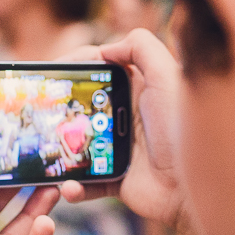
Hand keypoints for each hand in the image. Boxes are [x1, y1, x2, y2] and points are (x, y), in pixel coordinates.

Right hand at [59, 29, 192, 233]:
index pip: (99, 69)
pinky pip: (87, 183)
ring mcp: (120, 149)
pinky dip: (74, 187)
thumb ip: (140, 47)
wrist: (195, 185)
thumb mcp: (168, 74)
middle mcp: (127, 117)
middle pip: (82, 107)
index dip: (75, 67)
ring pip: (77, 146)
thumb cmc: (182, 128)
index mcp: (138, 89)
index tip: (54, 71)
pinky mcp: (116, 180)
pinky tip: (70, 186)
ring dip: (60, 152)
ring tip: (48, 155)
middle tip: (40, 114)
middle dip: (59, 110)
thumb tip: (104, 49)